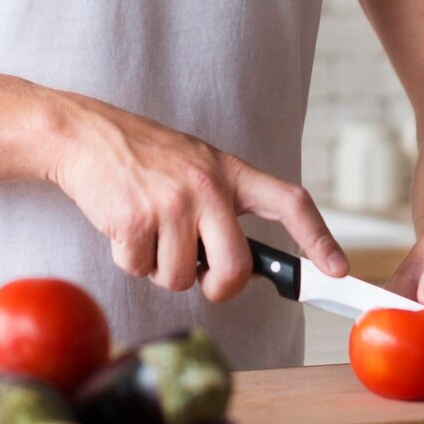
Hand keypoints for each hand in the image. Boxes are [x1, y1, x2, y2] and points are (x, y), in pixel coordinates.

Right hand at [47, 93, 346, 302]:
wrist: (86, 136)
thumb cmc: (144, 157)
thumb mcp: (197, 166)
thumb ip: (223, 205)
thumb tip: (243, 265)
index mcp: (229, 171)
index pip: (289, 202)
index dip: (318, 237)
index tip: (337, 268)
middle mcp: (207, 186)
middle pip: (235, 268)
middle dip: (218, 288)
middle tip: (202, 279)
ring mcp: (172, 203)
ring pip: (181, 278)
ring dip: (160, 268)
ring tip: (149, 230)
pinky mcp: (135, 220)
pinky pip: (141, 269)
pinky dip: (129, 259)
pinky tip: (123, 226)